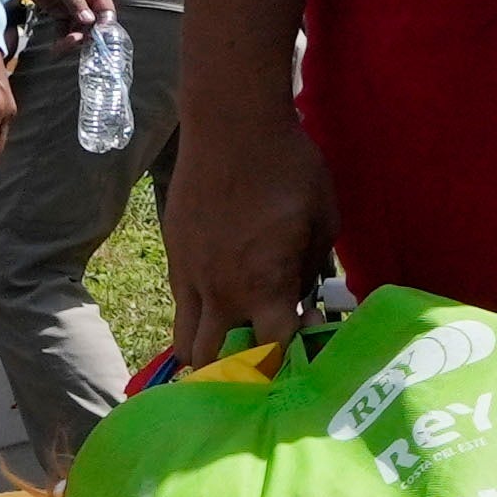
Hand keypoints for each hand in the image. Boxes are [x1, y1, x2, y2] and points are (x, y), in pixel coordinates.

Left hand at [9, 0, 114, 48]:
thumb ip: (75, 2)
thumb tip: (89, 21)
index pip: (106, 10)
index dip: (104, 25)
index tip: (96, 38)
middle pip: (93, 23)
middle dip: (85, 35)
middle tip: (71, 41)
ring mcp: (73, 7)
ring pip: (79, 28)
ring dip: (72, 39)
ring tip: (60, 46)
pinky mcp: (60, 13)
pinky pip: (65, 29)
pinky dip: (61, 38)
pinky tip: (56, 46)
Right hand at [160, 83, 339, 352]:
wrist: (232, 124)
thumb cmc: (290, 168)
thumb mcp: (322, 221)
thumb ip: (311, 269)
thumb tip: (304, 297)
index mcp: (265, 285)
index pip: (273, 351)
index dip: (290, 363)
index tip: (306, 358)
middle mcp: (222, 291)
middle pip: (216, 362)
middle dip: (239, 371)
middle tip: (265, 360)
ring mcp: (190, 276)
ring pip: (187, 342)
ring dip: (210, 352)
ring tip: (235, 344)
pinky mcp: (174, 256)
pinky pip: (180, 305)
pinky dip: (198, 316)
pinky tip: (222, 301)